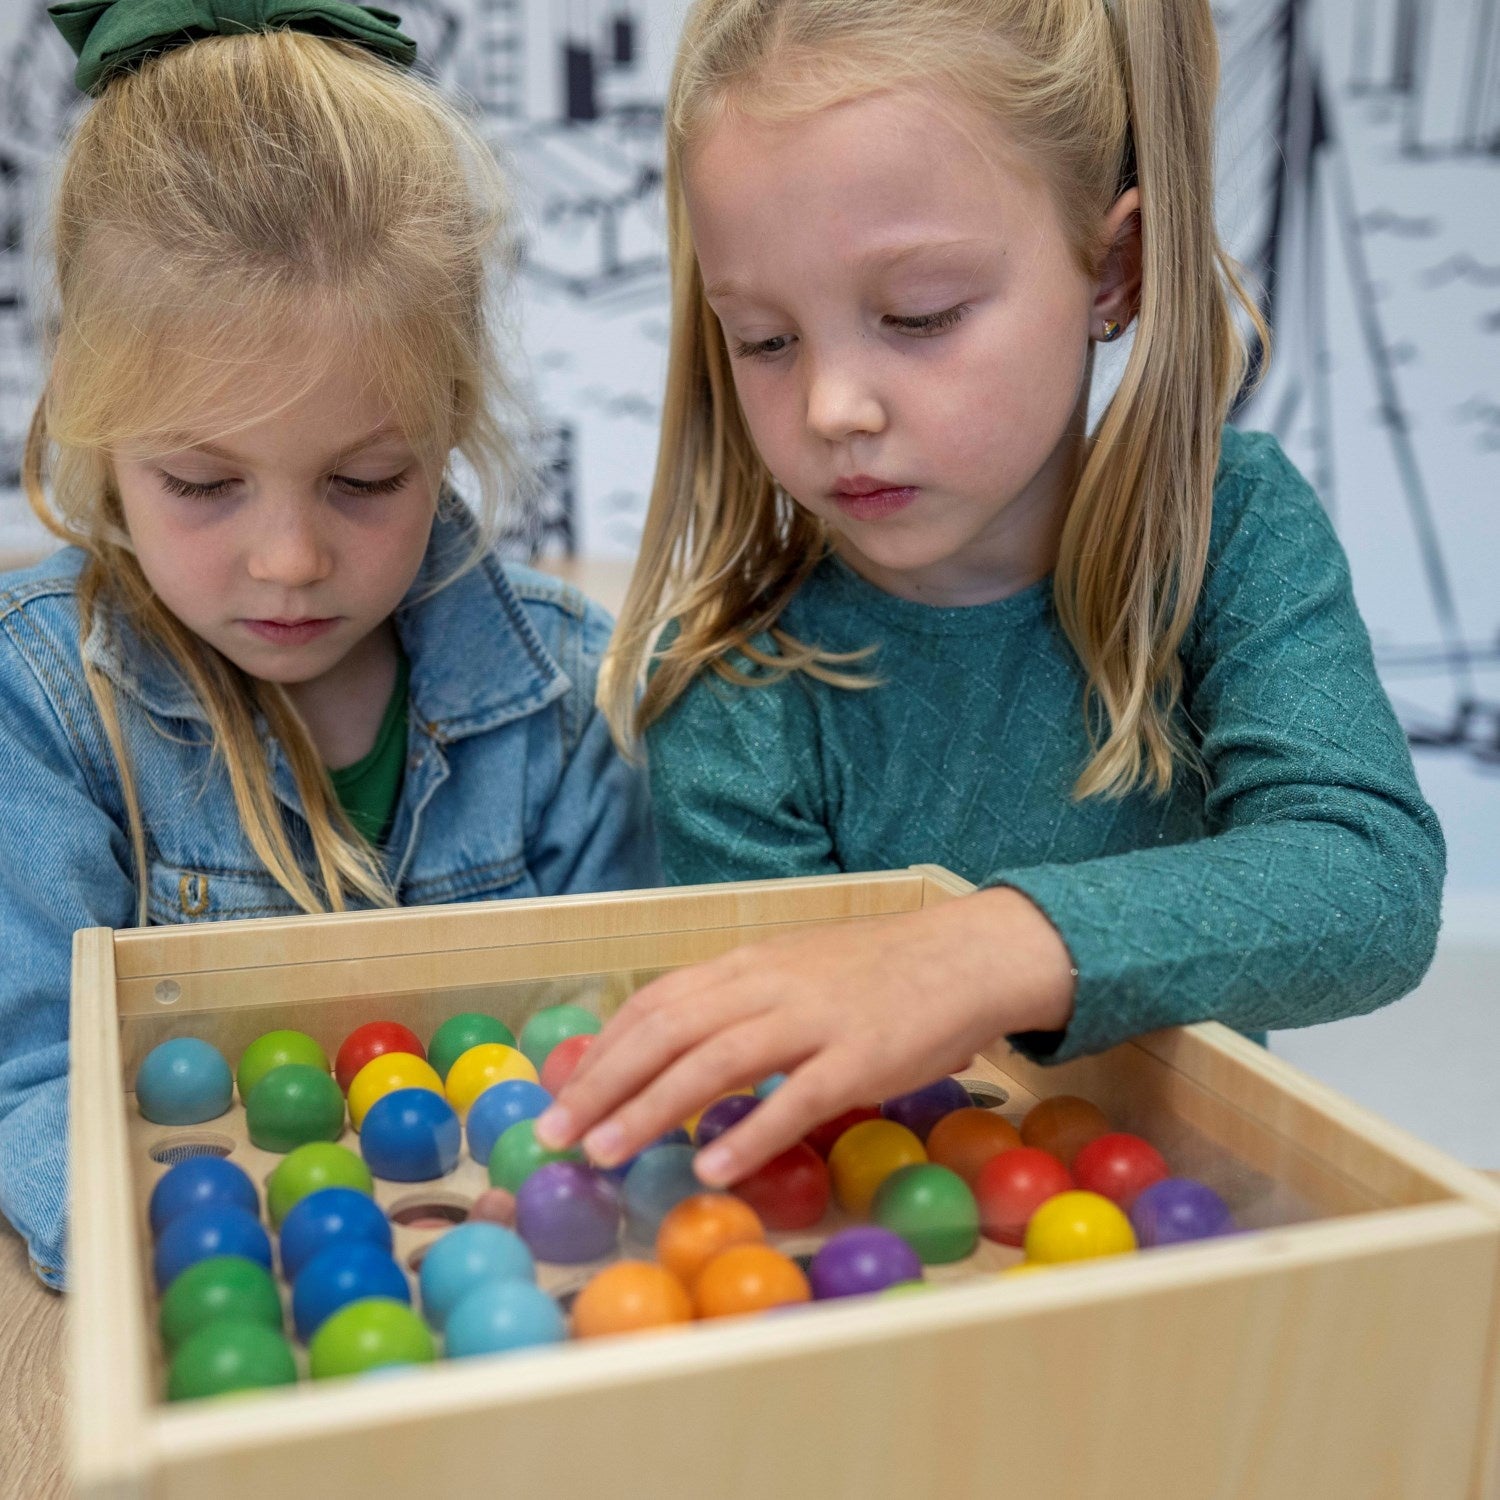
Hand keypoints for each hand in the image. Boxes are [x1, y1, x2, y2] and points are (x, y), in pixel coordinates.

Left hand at [533, 887, 1075, 1186]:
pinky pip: (795, 1098)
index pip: (657, 1002)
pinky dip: (749, 1134)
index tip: (564, 1092)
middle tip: (558, 1134)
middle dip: (604, 1084)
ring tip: (606, 1154)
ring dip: (651, 1109)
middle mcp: (768, 985)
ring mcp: (814, 1019)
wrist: (966, 955)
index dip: (604, 1048)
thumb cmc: (878, 973)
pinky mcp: (860, 1057)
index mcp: (749, 965)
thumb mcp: (795, 971)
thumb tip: (672, 1049)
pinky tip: (712, 1169)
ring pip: (715, 1061)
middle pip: (668, 1030)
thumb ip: (739, 1002)